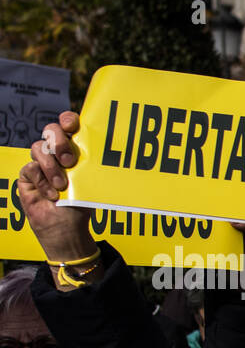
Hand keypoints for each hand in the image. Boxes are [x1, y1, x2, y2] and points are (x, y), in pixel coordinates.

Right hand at [17, 111, 94, 264]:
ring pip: (38, 147)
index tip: (72, 126)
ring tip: (63, 185)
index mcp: (74, 148)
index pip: (68, 124)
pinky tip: (53, 195)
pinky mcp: (28, 175)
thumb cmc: (81, 203)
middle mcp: (55, 151)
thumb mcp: (91, 183)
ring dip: (51, 167)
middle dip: (59, 141)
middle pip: (51, 130)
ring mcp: (40, 161)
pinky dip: (43, 182)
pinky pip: (31, 168)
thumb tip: (114, 156)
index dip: (68, 120)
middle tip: (69, 161)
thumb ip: (93, 166)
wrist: (66, 227)